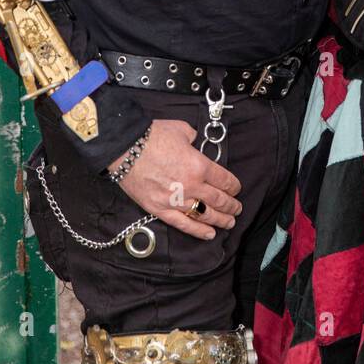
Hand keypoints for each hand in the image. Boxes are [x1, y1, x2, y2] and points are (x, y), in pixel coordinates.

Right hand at [109, 119, 242, 239]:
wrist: (125, 148)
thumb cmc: (153, 136)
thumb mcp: (181, 129)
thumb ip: (193, 138)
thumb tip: (195, 143)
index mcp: (199, 165)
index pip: (224, 180)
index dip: (233, 186)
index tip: (236, 189)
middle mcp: (192, 186)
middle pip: (218, 200)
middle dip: (231, 205)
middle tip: (237, 208)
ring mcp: (176, 200)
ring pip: (205, 214)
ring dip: (220, 220)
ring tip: (229, 223)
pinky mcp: (160, 209)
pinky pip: (183, 223)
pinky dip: (198, 231)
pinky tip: (210, 234)